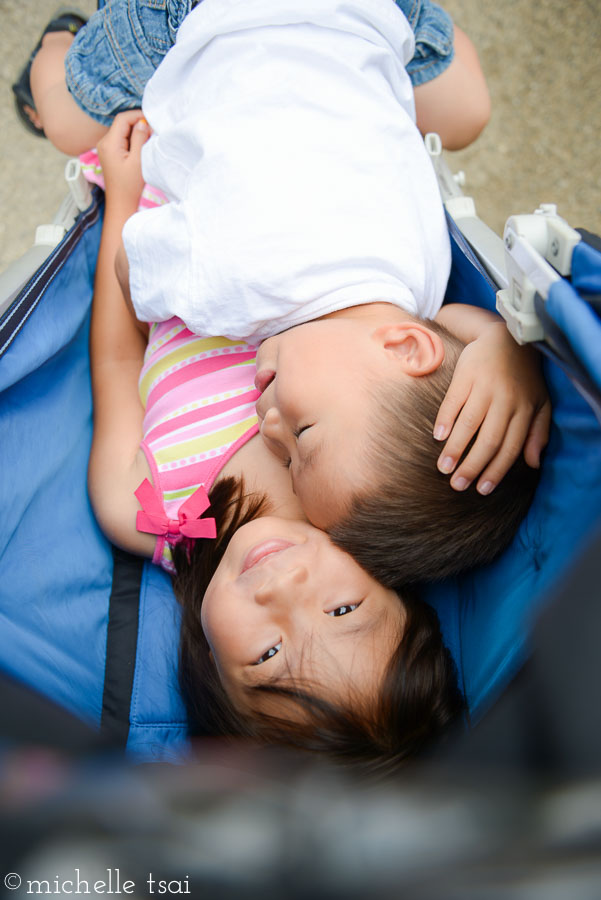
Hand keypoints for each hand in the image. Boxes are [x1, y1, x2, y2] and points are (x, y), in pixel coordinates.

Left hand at [96, 110, 150, 211]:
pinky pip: (121, 140)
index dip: (138, 116)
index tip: (152, 121)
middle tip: (153, 132)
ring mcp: (105, 148)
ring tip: (148, 140)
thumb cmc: (130, 186)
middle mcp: (104, 143)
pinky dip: (132, 139)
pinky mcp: (110, 154)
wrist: (121, 204)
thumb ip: (139, 139)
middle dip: (138, 124)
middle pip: (122, 124)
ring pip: (122, 131)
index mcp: (109, 143)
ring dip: (136, 132)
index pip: (123, 119)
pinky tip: (141, 147)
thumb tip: (142, 123)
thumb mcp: (138, 161)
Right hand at [433, 322, 550, 493]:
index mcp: (524, 410)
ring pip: (470, 424)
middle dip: (472, 466)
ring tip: (443, 468)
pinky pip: (454, 401)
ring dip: (455, 449)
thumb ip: (538, 433)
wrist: (505, 336)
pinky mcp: (466, 375)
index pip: (510, 447)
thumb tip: (533, 463)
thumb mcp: (540, 403)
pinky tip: (437, 436)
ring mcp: (485, 387)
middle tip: (457, 485)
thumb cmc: (523, 376)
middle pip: (489, 440)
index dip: (496, 470)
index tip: (482, 489)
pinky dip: (445, 420)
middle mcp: (506, 400)